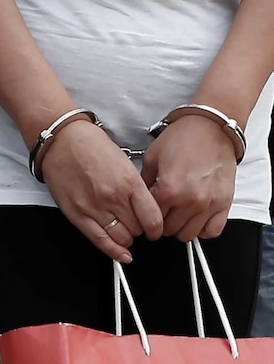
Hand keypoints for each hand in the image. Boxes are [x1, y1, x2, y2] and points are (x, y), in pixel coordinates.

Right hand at [40, 121, 162, 262]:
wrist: (61, 138)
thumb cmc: (90, 143)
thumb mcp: (124, 159)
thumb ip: (136, 186)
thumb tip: (147, 207)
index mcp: (129, 181)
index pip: (153, 219)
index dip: (157, 228)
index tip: (155, 228)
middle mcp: (113, 197)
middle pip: (138, 230)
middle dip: (140, 229)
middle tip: (135, 222)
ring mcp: (94, 207)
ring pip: (122, 239)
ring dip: (126, 237)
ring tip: (123, 228)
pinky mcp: (77, 214)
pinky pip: (100, 241)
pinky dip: (113, 252)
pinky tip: (122, 254)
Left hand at [141, 117, 236, 241]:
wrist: (211, 128)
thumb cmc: (183, 137)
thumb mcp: (152, 156)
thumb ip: (144, 181)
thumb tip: (139, 198)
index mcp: (168, 189)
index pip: (151, 218)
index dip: (145, 215)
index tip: (147, 210)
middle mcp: (189, 201)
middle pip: (169, 230)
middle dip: (162, 222)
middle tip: (163, 210)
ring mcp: (209, 205)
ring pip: (188, 235)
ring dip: (180, 226)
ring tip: (178, 212)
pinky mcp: (224, 205)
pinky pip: (212, 231)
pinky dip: (202, 228)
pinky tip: (196, 216)